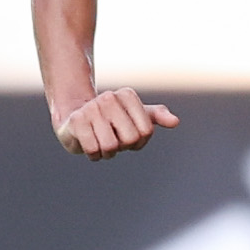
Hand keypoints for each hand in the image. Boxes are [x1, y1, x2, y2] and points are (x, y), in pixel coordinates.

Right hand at [53, 88, 179, 160]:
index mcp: (127, 95)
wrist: (74, 120)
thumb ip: (155, 117)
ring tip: (101, 142)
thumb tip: (175, 122)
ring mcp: (91, 107)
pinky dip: (94, 155)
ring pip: (111, 146)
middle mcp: (110, 97)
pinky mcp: (76, 120)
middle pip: (130, 139)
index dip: (139, 142)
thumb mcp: (135, 116)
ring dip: (107, 152)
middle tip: (113, 139)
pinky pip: (93, 150)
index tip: (128, 135)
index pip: (146, 131)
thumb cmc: (110, 120)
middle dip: (122, 147)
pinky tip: (89, 145)